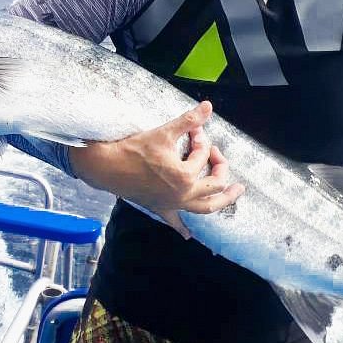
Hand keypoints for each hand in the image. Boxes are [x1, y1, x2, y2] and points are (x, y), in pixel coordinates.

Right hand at [68, 101, 244, 237]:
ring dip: (222, 200)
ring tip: (235, 193)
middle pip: (215, 186)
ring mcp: (172, 204)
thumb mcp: (164, 132)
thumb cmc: (133, 149)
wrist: (107, 166)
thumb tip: (208, 107)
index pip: (203, 155)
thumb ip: (189, 121)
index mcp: (185, 176)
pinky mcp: (160, 208)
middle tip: (220, 158)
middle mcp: (182, 194)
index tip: (194, 130)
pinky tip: (189, 235)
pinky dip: (183, 228)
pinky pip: (174, 222)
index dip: (201, 140)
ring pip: (205, 208)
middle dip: (222, 168)